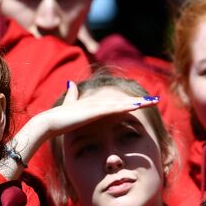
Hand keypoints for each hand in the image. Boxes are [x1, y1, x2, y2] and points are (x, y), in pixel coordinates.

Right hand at [7, 80, 158, 164]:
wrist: (49, 122)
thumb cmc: (58, 120)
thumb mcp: (68, 107)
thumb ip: (72, 96)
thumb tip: (70, 83)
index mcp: (95, 103)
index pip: (117, 101)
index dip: (132, 101)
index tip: (144, 101)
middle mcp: (98, 102)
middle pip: (124, 100)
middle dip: (140, 100)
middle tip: (156, 100)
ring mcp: (97, 106)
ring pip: (123, 103)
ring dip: (139, 102)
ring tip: (153, 101)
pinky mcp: (94, 111)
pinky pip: (115, 108)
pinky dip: (127, 106)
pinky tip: (138, 106)